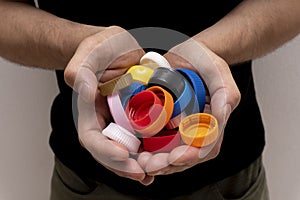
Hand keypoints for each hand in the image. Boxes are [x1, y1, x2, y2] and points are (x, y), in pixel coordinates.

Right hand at [64, 26, 153, 184]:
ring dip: (140, 164)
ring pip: (127, 150)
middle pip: (110, 152)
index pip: (91, 137)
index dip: (104, 150)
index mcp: (89, 110)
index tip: (121, 154)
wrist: (119, 47)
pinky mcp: (137, 118)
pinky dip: (150, 153)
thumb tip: (83, 89)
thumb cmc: (102, 48)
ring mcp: (120, 121)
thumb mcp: (92, 52)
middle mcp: (104, 120)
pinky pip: (143, 140)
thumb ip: (81, 69)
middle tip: (144, 172)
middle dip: (125, 166)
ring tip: (155, 171)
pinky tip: (162, 160)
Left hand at [137, 39, 240, 175]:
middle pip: (188, 155)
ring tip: (143, 162)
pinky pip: (161, 143)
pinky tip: (140, 154)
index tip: (174, 158)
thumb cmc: (203, 59)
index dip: (191, 155)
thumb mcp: (216, 69)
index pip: (206, 146)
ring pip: (174, 153)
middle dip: (170, 164)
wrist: (186, 53)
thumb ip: (225, 92)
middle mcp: (200, 128)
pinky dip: (152, 152)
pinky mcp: (169, 123)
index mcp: (214, 120)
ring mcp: (184, 127)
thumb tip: (222, 116)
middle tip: (151, 164)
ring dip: (160, 162)